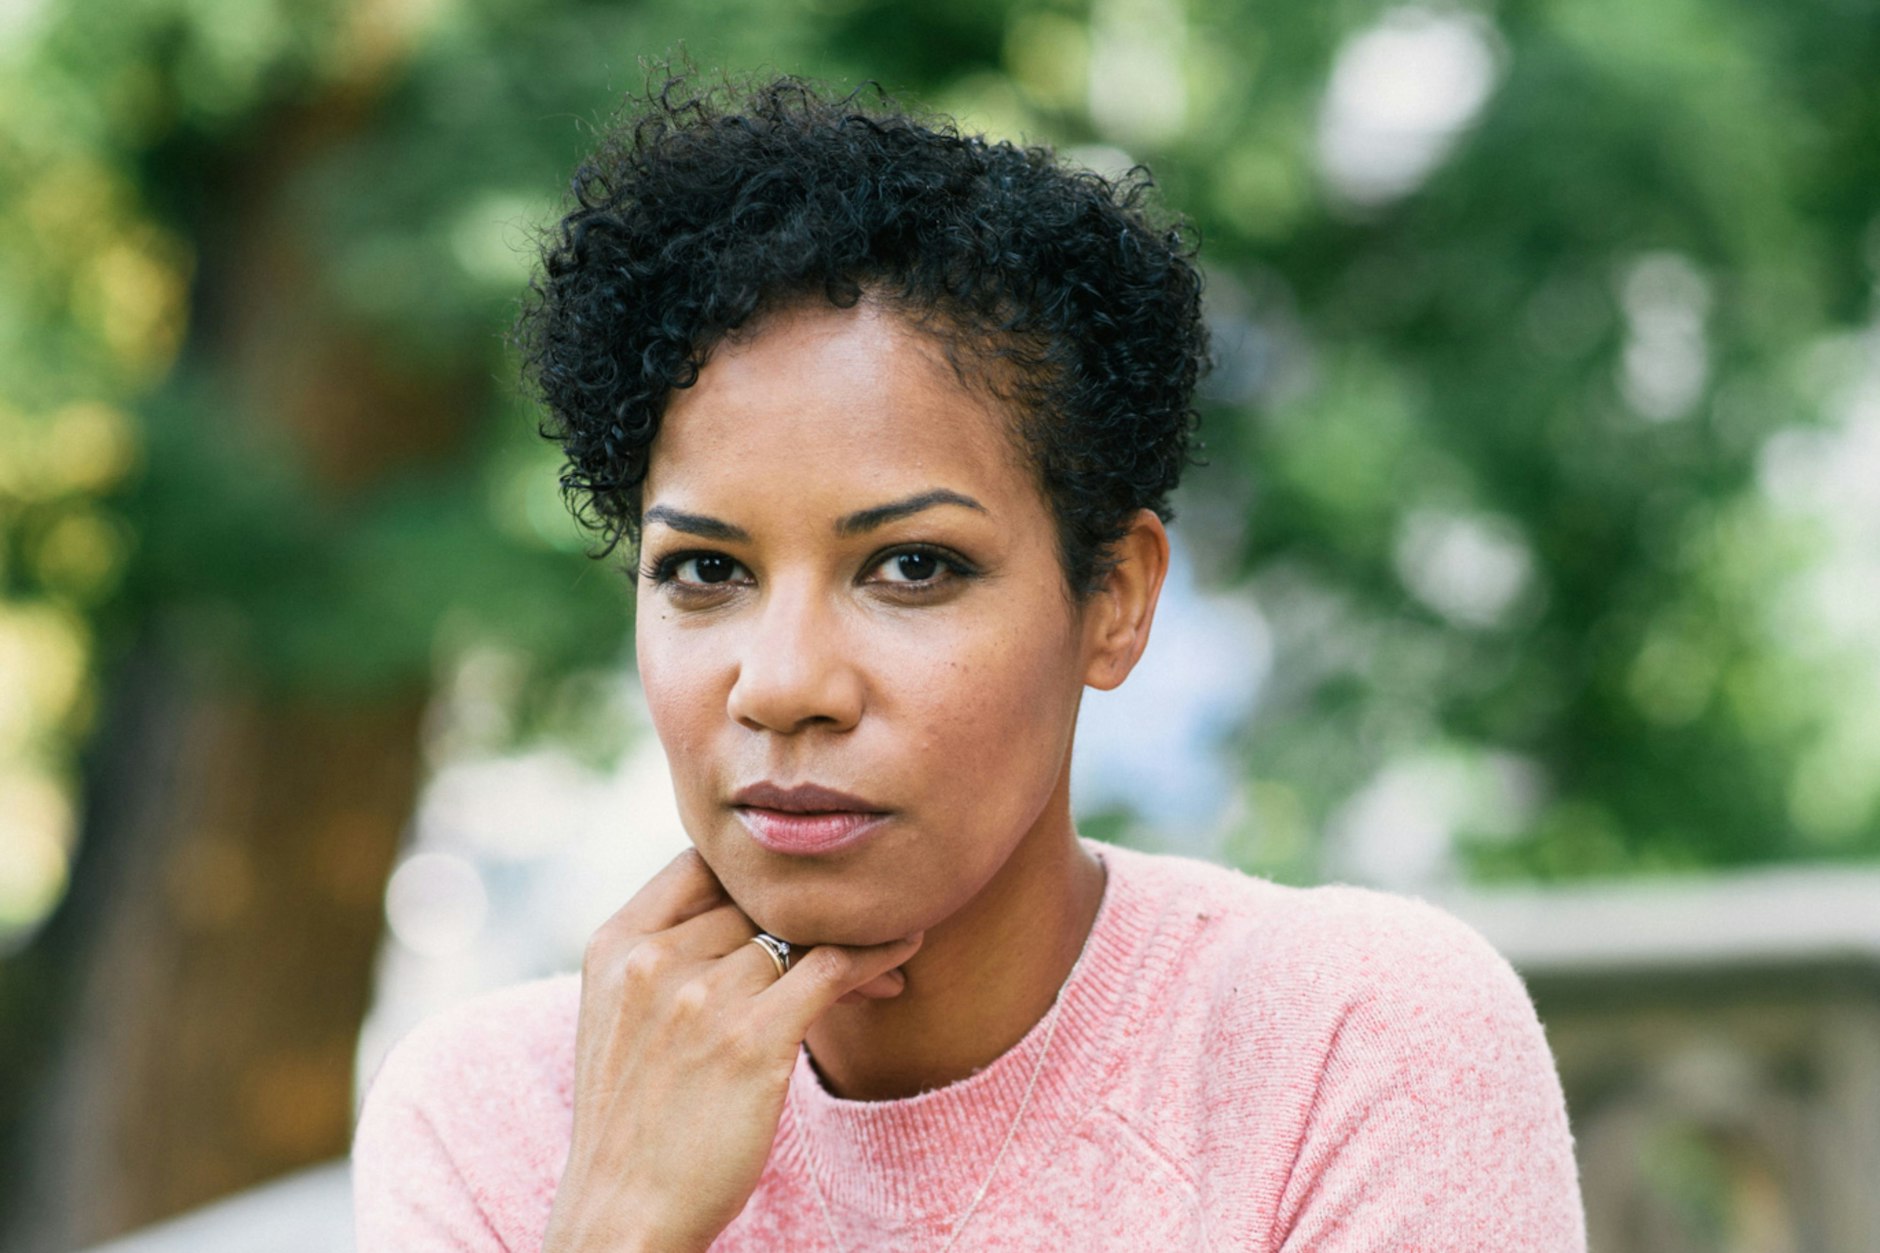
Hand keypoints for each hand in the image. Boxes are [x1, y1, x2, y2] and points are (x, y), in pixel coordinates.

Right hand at [541, 848, 922, 1252]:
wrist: (623, 1215)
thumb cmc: (633, 1123)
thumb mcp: (620, 1018)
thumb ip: (665, 956)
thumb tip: (745, 910)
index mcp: (615, 944)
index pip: (701, 861)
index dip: (759, 869)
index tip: (803, 890)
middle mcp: (653, 959)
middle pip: (759, 896)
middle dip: (816, 907)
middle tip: (866, 921)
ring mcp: (702, 996)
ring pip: (803, 929)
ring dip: (857, 933)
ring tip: (895, 945)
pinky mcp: (752, 1039)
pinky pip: (833, 967)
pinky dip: (876, 955)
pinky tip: (901, 958)